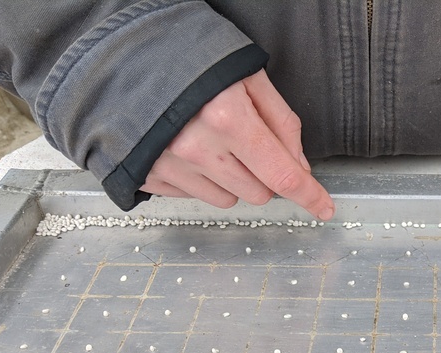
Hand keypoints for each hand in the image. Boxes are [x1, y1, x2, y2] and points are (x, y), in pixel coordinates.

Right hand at [141, 70, 334, 219]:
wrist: (116, 56)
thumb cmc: (185, 57)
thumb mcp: (245, 74)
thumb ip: (281, 121)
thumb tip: (300, 165)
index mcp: (227, 117)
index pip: (283, 174)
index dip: (310, 195)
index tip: (324, 208)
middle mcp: (198, 148)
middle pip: (260, 192)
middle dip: (264, 173)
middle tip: (246, 141)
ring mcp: (170, 166)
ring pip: (229, 199)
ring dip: (232, 178)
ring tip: (210, 140)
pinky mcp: (149, 177)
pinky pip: (194, 196)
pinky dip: (200, 179)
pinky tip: (187, 148)